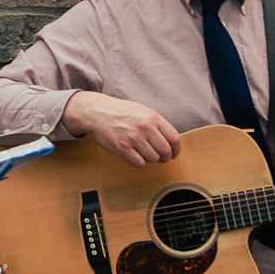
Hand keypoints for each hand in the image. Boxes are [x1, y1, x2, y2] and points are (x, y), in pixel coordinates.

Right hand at [61, 91, 181, 166]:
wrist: (98, 112)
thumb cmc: (120, 111)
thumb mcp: (142, 110)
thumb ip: (156, 123)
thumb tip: (170, 140)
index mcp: (152, 117)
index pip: (174, 138)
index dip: (177, 149)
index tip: (174, 153)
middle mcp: (144, 127)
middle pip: (165, 151)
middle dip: (166, 158)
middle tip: (162, 158)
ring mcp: (133, 138)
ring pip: (153, 158)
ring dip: (151, 159)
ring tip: (145, 153)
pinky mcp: (122, 148)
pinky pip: (139, 163)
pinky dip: (139, 162)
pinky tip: (135, 155)